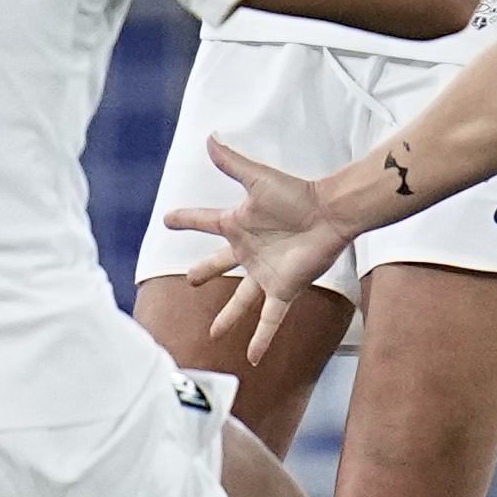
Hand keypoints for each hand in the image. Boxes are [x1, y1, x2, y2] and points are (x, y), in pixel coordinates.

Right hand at [160, 136, 352, 355]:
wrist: (329, 213)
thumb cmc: (296, 194)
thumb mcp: (257, 178)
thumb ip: (231, 162)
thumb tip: (208, 138)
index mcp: (238, 225)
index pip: (203, 222)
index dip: (185, 220)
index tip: (167, 220)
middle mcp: (248, 252)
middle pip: (218, 265)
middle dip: (204, 272)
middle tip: (190, 281)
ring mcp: (264, 274)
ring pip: (240, 301)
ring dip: (228, 317)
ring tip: (215, 334)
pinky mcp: (282, 289)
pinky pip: (269, 318)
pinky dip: (261, 338)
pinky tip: (253, 358)